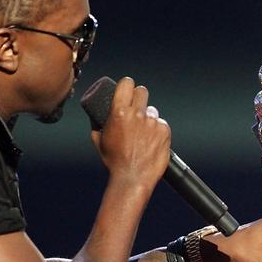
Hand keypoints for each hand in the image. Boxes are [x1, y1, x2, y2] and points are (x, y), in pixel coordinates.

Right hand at [90, 76, 169, 190]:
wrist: (133, 178)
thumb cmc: (115, 162)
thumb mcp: (99, 140)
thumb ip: (98, 124)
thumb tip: (96, 115)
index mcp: (119, 112)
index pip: (127, 83)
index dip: (127, 85)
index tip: (128, 89)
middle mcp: (137, 114)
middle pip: (142, 91)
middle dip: (139, 98)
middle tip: (137, 108)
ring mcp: (153, 122)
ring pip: (153, 110)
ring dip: (148, 118)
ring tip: (143, 134)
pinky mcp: (165, 131)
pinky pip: (162, 124)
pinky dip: (158, 131)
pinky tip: (152, 142)